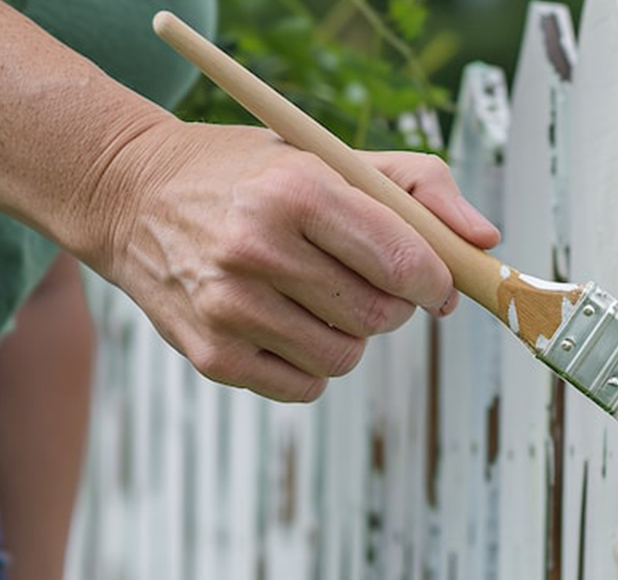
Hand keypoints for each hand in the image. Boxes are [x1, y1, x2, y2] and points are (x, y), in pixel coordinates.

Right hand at [94, 119, 500, 401]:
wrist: (132, 194)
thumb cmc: (251, 174)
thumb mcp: (328, 155)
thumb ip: (420, 186)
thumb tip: (485, 241)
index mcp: (296, 190)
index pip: (402, 262)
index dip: (435, 282)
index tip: (435, 283)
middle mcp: (256, 249)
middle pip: (380, 316)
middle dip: (393, 305)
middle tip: (368, 281)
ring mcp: (229, 308)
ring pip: (346, 357)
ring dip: (350, 334)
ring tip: (317, 296)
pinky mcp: (212, 355)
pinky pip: (306, 386)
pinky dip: (312, 364)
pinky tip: (287, 323)